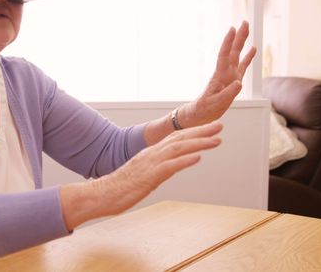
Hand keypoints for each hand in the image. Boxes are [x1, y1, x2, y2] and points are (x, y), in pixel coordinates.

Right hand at [60, 122, 222, 228]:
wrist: (101, 194)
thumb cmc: (119, 187)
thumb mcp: (141, 175)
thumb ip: (155, 169)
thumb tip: (167, 168)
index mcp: (150, 153)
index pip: (175, 138)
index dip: (194, 132)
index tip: (209, 129)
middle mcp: (152, 154)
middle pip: (180, 138)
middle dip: (201, 132)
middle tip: (220, 126)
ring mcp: (151, 164)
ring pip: (178, 149)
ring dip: (199, 143)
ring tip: (216, 140)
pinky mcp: (149, 177)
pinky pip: (170, 167)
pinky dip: (185, 161)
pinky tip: (198, 157)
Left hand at [181, 21, 256, 126]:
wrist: (199, 114)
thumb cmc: (203, 110)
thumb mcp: (214, 104)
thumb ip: (226, 94)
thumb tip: (239, 84)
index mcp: (219, 77)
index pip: (224, 56)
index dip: (228, 43)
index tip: (232, 29)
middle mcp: (225, 73)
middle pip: (232, 51)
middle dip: (238, 37)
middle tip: (244, 22)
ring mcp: (229, 76)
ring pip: (237, 56)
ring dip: (242, 43)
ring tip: (247, 30)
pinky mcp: (233, 81)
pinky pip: (243, 67)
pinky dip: (248, 58)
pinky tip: (253, 49)